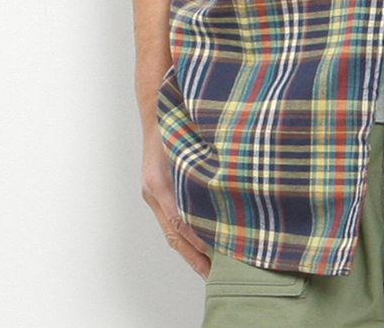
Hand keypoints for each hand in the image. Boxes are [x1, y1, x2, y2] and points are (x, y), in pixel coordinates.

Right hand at [141, 123, 211, 277]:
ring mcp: (154, 193)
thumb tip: (230, 181)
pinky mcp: (158, 192)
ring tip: (210, 269)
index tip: (218, 251)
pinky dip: (185, 236)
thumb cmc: (177, 119)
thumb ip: (205, 161)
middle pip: (174, 233)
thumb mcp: (189, 138)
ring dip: (190, 250)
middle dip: (194, 256)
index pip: (179, 219)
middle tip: (214, 274)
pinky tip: (201, 244)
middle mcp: (155, 190)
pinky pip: (170, 220)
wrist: (157, 108)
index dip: (198, 237)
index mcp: (160, 180)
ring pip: (171, 231)